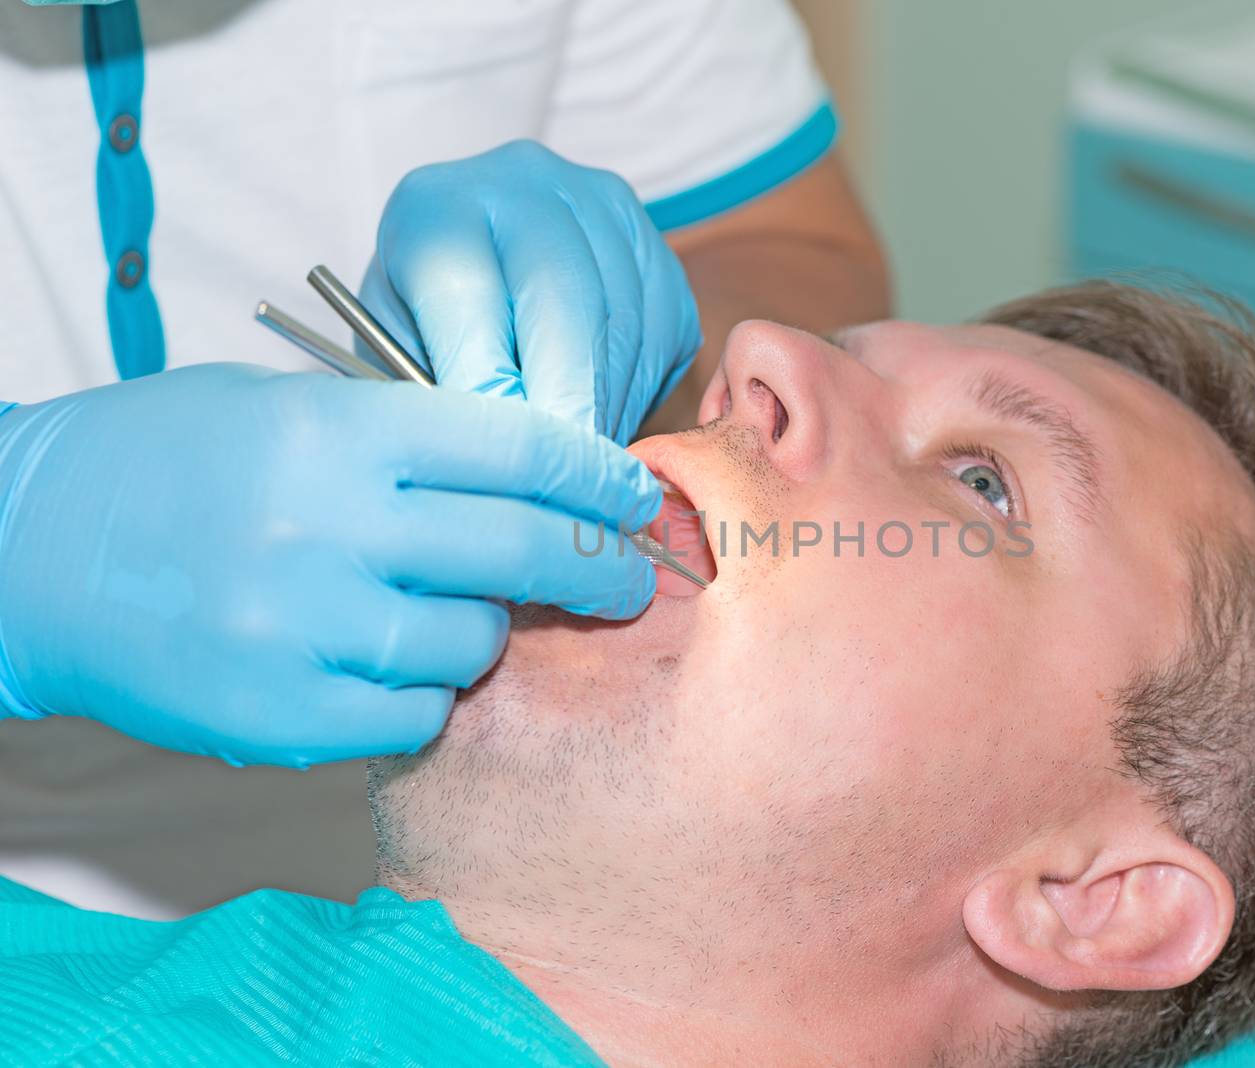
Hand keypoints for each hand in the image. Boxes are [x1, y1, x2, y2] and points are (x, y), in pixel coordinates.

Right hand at [0, 364, 659, 766]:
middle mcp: (327, 524)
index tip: (635, 495)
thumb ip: (412, 444)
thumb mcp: (288, 409)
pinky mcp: (277, 715)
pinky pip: (415, 715)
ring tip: (447, 612)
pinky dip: (424, 694)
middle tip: (630, 578)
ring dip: (486, 631)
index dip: (596, 473)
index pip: (518, 444)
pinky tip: (391, 664)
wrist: (32, 549)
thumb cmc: (172, 463)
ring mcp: (300, 626)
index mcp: (337, 430)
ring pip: (471, 642)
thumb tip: (546, 482)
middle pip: (519, 547)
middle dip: (598, 565)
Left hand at [361, 140, 701, 443]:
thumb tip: (485, 467)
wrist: (477, 265)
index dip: (488, 388)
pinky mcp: (657, 249)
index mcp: (437, 206)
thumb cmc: (424, 327)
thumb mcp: (395, 356)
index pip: (468, 295)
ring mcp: (602, 208)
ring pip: (625, 325)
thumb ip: (433, 396)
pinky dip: (638, 394)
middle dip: (566, 405)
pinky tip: (604, 421)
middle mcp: (526, 184)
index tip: (500, 462)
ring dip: (607, 410)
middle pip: (565, 302)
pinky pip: (663, 335)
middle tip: (563, 485)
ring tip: (583, 470)